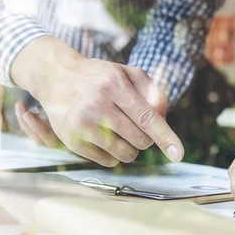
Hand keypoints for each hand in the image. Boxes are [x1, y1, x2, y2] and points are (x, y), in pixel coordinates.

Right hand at [11, 37, 183, 166]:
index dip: (165, 137)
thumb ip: (152, 93)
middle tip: (132, 122)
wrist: (56, 78)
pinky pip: (108, 162)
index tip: (178, 155)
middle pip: (140, 140)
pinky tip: (103, 136)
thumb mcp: (127, 73)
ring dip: (130, 148)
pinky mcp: (72, 141)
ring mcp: (82, 125)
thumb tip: (163, 120)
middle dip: (145, 136)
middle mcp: (96, 105)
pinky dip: (113, 154)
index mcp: (114, 85)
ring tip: (118, 130)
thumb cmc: (100, 77)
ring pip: (126, 154)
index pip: (146, 118)